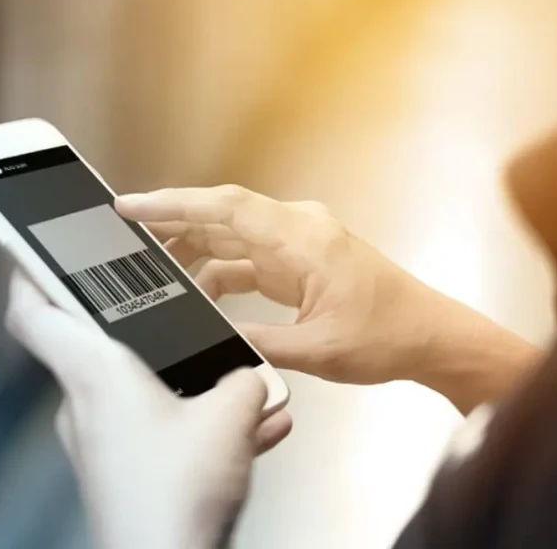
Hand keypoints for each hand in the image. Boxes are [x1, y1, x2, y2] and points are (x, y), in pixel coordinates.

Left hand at [5, 270, 291, 548]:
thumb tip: (252, 378)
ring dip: (181, 381)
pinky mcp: (123, 471)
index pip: (32, 310)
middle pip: (97, 344)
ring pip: (138, 390)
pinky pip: (158, 429)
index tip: (35, 248)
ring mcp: (102, 441)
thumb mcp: (228, 418)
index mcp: (95, 373)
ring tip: (231, 384)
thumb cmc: (173, 500)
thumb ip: (244, 381)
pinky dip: (193, 423)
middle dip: (140, 324)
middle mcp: (87, 404)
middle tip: (169, 303)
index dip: (27, 270)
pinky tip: (246, 432)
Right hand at [116, 185, 539, 412]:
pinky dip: (218, 271)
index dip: (173, 204)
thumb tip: (211, 338)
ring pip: (230, 236)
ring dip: (193, 251)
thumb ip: (257, 343)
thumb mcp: (317, 350)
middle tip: (125, 239)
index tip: (130, 206)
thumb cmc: (390, 335)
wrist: (431, 337)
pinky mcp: (299, 263)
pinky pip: (246, 258)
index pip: (226, 208)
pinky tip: (196, 294)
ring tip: (153, 270)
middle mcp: (299, 230)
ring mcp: (299, 244)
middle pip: (221, 215)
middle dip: (172, 225)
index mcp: (305, 239)